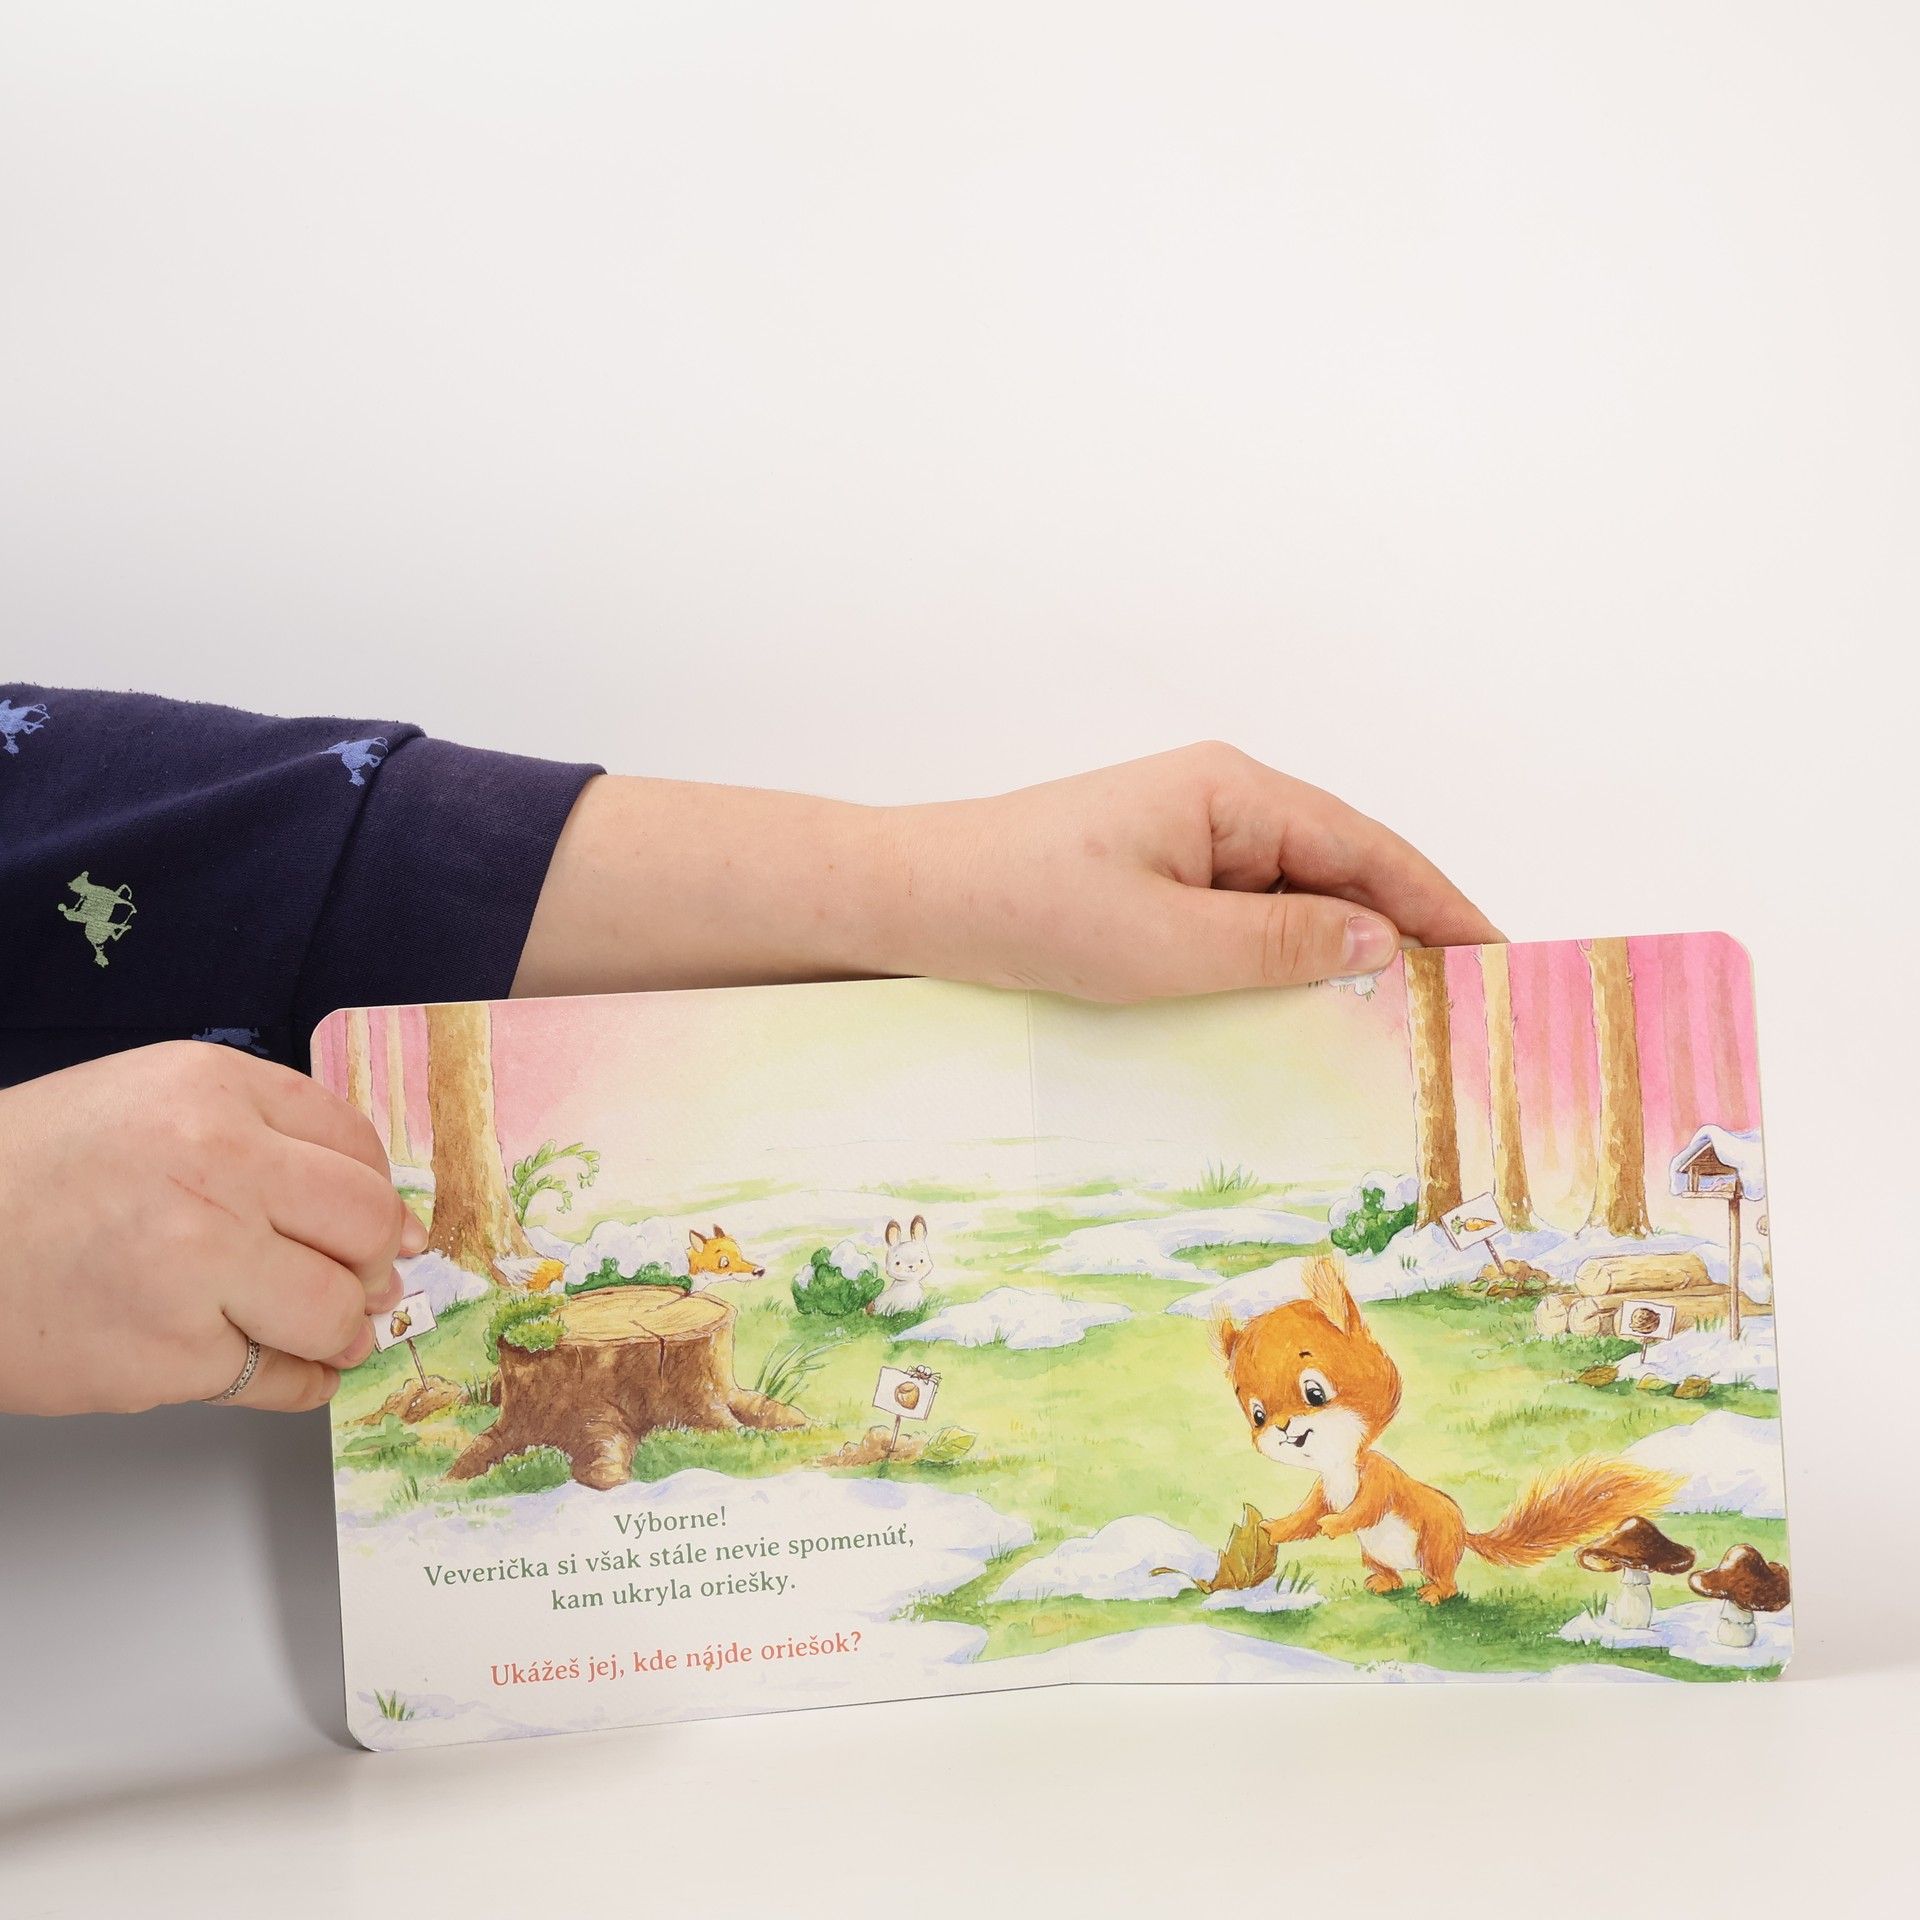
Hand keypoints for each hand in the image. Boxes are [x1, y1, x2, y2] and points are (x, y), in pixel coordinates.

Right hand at [0, 1043, 423, 1414]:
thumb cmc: (31, 1173)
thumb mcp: (148, 1098)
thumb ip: (258, 1129)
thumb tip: (367, 1202)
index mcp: (215, 1091)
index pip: (355, 1144)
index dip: (380, 1192)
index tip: (385, 1221)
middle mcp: (217, 1169)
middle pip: (365, 1223)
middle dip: (374, 1260)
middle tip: (366, 1278)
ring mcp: (199, 1265)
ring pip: (335, 1310)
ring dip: (343, 1328)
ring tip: (327, 1329)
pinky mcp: (174, 1355)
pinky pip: (279, 1379)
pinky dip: (297, 1380)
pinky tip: (290, 1367)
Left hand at [515, 743, 1500, 1001]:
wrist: (913, 899)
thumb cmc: (1026, 907)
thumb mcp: (1163, 943)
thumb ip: (1280, 946)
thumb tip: (1383, 948)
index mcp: (1235, 792)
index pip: (1371, 852)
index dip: (1443, 911)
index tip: (1502, 970)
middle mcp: (1224, 803)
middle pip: (1344, 873)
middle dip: (1405, 941)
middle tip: (1467, 1022)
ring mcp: (1191, 839)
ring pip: (1298, 902)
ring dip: (1344, 961)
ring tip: (1404, 1035)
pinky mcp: (1161, 879)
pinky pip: (1247, 920)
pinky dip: (1285, 965)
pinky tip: (1307, 1020)